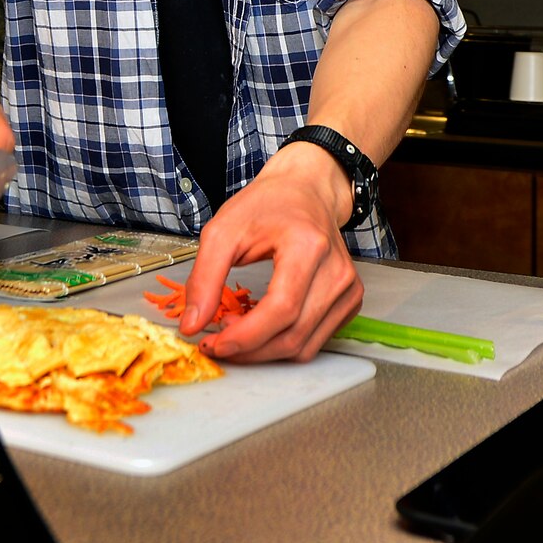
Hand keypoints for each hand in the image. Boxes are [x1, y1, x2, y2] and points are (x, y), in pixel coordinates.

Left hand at [182, 142, 362, 362]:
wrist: (305, 191)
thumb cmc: (268, 205)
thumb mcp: (223, 231)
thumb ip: (204, 278)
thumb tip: (193, 324)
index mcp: (308, 247)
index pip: (281, 309)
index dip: (245, 336)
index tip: (213, 343)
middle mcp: (337, 272)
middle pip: (293, 335)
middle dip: (248, 350)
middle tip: (216, 343)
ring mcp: (348, 289)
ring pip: (303, 347)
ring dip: (263, 352)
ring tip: (235, 331)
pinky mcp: (349, 301)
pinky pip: (313, 340)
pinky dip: (282, 344)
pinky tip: (260, 327)